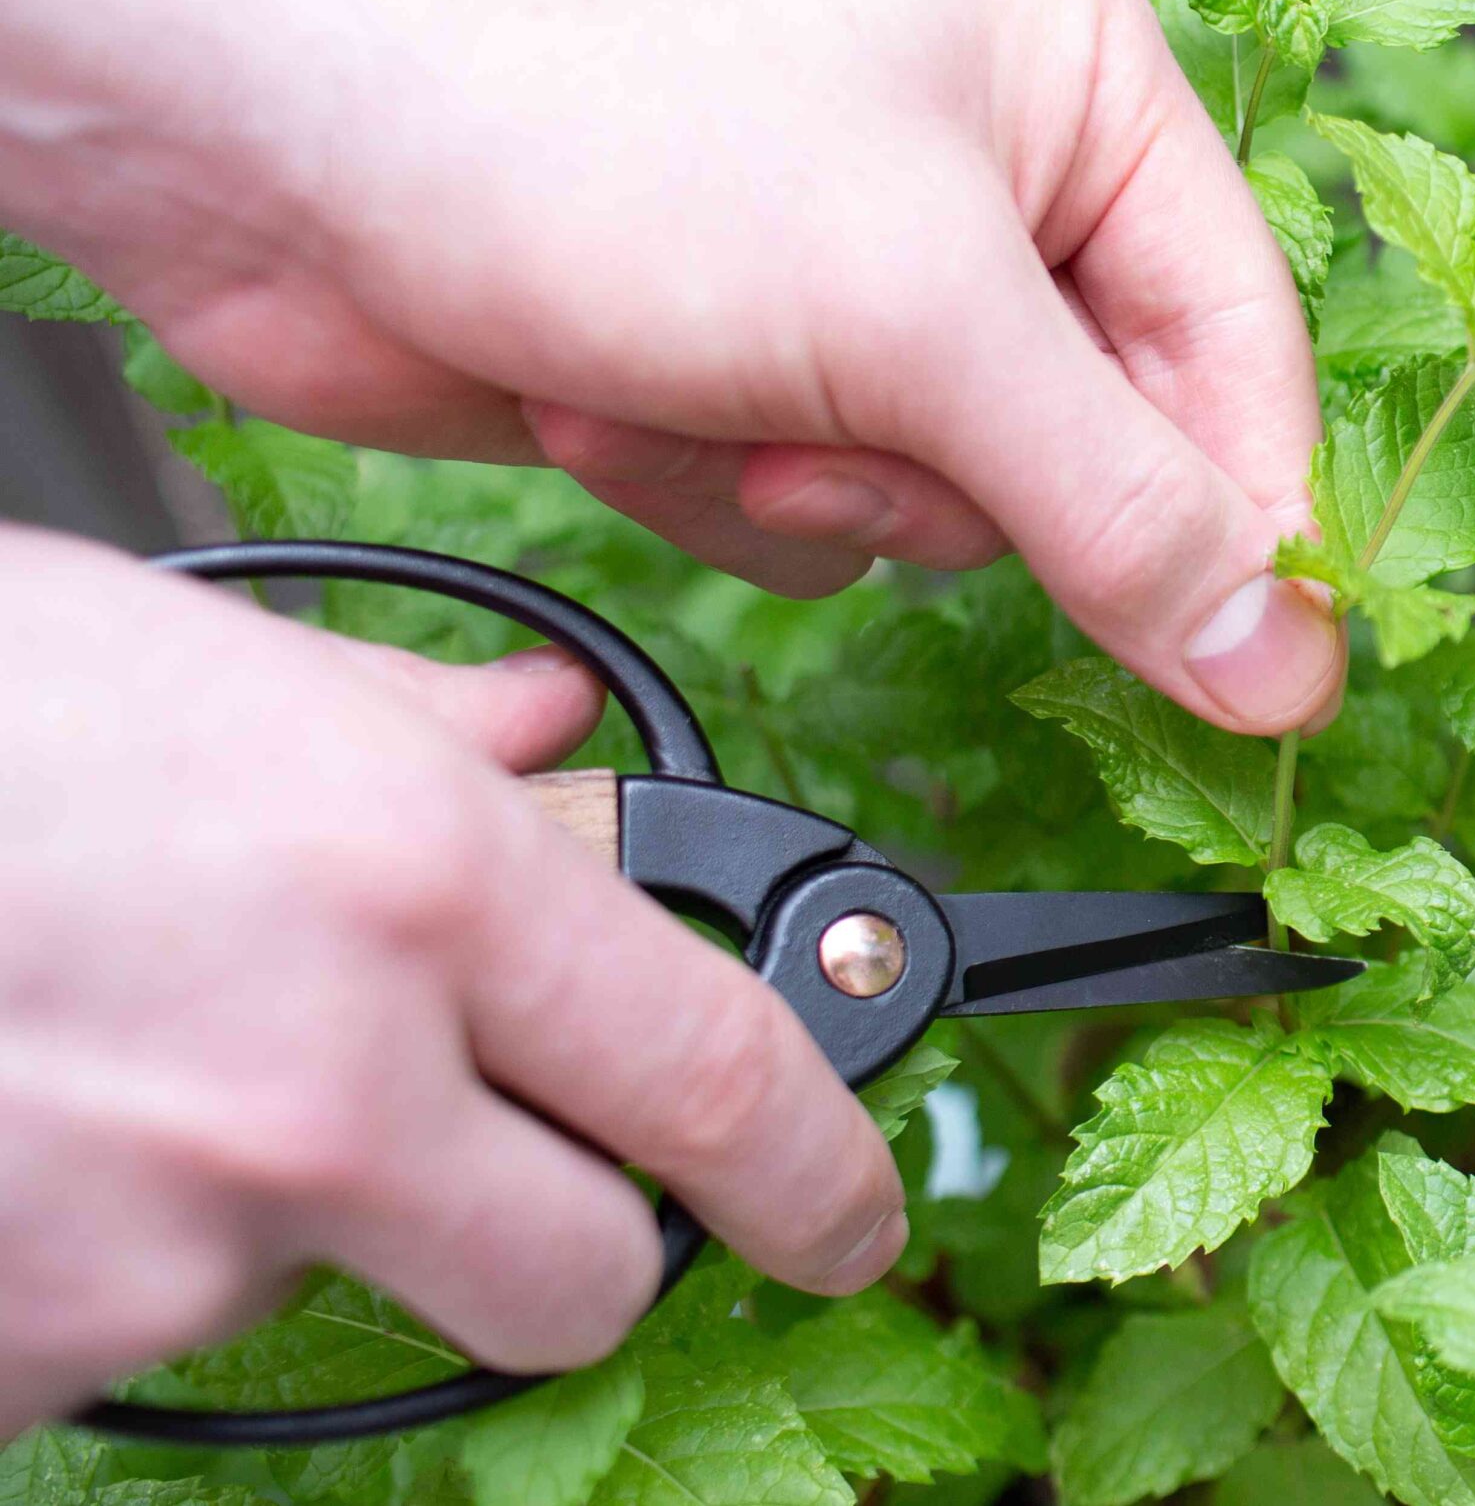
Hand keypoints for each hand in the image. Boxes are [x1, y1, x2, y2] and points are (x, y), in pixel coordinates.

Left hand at [0, 0, 1342, 735]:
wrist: (277, 140)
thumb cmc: (585, 118)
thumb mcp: (913, 316)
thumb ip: (1119, 505)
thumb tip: (1280, 656)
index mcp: (1076, 72)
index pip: (1239, 348)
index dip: (1240, 522)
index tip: (1258, 672)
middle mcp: (988, 171)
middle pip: (1094, 450)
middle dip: (941, 475)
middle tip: (841, 425)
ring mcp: (862, 278)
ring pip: (943, 513)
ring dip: (804, 489)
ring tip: (693, 378)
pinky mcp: (749, 372)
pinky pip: (811, 528)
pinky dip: (709, 495)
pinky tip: (619, 394)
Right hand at [0, 530, 906, 1435]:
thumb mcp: (199, 663)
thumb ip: (417, 731)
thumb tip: (549, 743)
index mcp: (417, 882)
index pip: (722, 1081)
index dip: (819, 1170)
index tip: (847, 1210)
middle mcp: (327, 1082)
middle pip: (579, 1280)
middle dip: (558, 1239)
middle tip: (475, 1162)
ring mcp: (169, 1244)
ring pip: (330, 1296)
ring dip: (274, 1214)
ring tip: (122, 1057)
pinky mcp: (30, 1355)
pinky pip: (136, 1341)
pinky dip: (104, 1259)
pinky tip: (22, 1117)